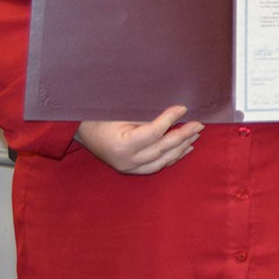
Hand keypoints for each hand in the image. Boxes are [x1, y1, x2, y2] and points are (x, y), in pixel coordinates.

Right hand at [74, 105, 203, 175]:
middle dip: (183, 135)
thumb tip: (174, 113)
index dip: (171, 119)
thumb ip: (146, 115)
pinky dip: (172, 157)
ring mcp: (128, 168)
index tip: (184, 108)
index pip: (154, 132)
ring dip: (181, 147)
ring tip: (195, 134)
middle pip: (162, 149)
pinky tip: (184, 148)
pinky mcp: (130, 170)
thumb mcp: (120, 111)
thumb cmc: (99, 115)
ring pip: (162, 161)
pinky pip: (156, 166)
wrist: (79, 129)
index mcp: (122, 145)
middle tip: (199, 124)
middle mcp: (126, 161)